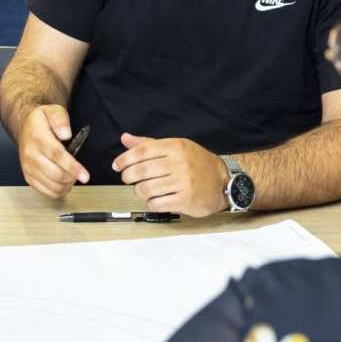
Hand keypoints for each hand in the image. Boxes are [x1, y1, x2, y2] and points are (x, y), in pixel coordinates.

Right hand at [17, 104, 89, 198]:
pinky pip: (46, 191)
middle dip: (73, 177)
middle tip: (81, 173)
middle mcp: (30, 154)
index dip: (73, 167)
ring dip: (67, 184)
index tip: (85, 176)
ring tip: (72, 176)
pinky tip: (63, 182)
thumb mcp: (53, 111)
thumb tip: (66, 133)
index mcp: (37, 137)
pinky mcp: (28, 177)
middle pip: (56, 174)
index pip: (57, 155)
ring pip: (52, 185)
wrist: (25, 127)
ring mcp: (28, 167)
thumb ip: (60, 120)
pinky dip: (58, 190)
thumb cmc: (42, 121)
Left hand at [112, 134, 227, 217]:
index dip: (124, 159)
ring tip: (142, 189)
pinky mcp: (185, 200)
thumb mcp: (176, 147)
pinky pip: (157, 203)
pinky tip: (155, 199)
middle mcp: (179, 163)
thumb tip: (125, 138)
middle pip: (141, 170)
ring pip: (146, 188)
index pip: (142, 151)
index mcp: (175, 147)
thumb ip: (149, 143)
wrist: (223, 181)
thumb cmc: (197, 164)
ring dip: (139, 191)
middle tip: (127, 178)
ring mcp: (183, 182)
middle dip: (128, 176)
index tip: (117, 165)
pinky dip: (151, 202)